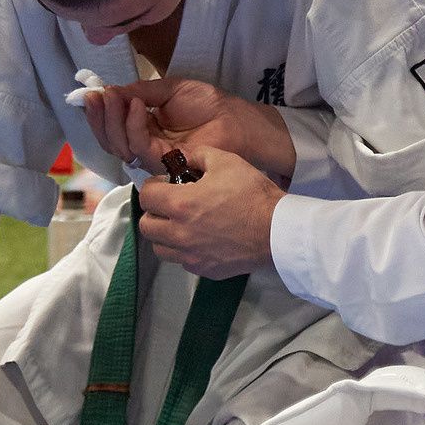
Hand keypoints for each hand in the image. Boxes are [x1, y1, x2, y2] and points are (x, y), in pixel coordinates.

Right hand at [86, 76, 295, 185]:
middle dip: (99, 117)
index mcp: (144, 126)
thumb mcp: (168, 89)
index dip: (99, 111)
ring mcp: (153, 155)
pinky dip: (133, 124)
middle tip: (97, 95)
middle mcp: (145, 143)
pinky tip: (137, 106)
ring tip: (115, 95)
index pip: (113, 124)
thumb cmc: (207, 103)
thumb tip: (111, 90)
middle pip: (110, 138)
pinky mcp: (165, 161)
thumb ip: (140, 90)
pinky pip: (140, 145)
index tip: (91, 92)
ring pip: (120, 144)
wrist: (234, 117)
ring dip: (112, 118)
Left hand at [135, 146, 280, 280]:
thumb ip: (197, 154)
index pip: (146, 196)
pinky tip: (198, 238)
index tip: (162, 185)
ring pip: (159, 247)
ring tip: (180, 224)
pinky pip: (181, 261)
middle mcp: (180, 233)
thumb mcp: (226, 162)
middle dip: (153, 211)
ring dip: (164, 234)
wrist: (278, 229)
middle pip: (146, 225)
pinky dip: (183, 250)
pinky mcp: (204, 269)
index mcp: (182, 204)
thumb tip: (181, 155)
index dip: (152, 187)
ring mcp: (191, 255)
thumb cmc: (254, 196)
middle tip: (168, 204)